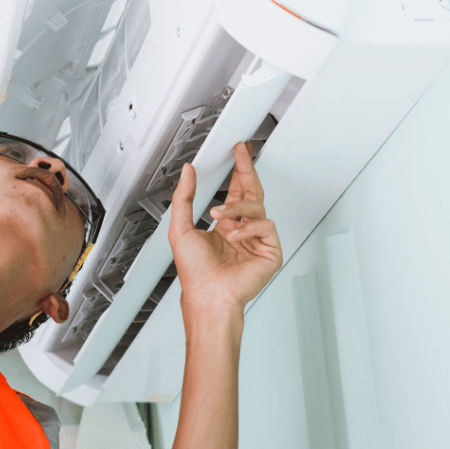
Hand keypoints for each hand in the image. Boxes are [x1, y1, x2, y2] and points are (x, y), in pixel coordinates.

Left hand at [167, 142, 282, 314]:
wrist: (208, 295)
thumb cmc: (195, 273)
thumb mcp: (180, 228)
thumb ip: (183, 197)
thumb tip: (187, 172)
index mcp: (224, 226)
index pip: (235, 192)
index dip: (237, 171)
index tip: (236, 153)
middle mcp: (242, 230)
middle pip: (251, 192)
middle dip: (246, 170)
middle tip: (241, 153)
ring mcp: (257, 240)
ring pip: (257, 206)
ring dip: (237, 206)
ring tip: (218, 214)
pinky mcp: (269, 250)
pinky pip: (266, 225)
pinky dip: (249, 227)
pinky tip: (235, 235)